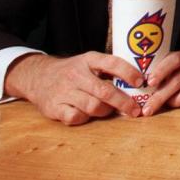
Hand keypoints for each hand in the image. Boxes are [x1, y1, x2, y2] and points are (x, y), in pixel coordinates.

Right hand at [4, 52, 143, 125]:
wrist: (38, 76)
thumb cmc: (73, 71)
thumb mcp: (88, 62)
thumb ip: (108, 70)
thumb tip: (139, 81)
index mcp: (88, 60)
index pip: (111, 63)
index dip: (128, 72)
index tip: (141, 81)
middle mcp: (76, 75)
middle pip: (104, 91)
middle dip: (124, 102)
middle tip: (136, 110)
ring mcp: (64, 91)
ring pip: (92, 106)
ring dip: (106, 111)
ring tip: (111, 111)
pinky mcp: (54, 107)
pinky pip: (75, 117)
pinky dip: (85, 118)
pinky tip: (88, 115)